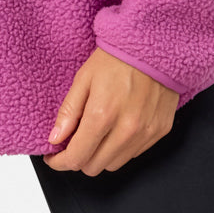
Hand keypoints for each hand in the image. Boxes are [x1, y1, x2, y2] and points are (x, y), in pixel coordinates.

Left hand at [43, 47, 180, 175]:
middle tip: (74, 141)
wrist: (153, 45)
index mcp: (102, 115)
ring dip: (100, 155)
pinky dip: (121, 148)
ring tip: (97, 133)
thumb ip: (68, 112)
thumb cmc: (116, 58)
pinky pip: (134, 154)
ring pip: (114, 165)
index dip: (60, 162)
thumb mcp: (84, 78)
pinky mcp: (159, 132)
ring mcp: (145, 133)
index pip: (77, 157)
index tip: (53, 157)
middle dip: (79, 158)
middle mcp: (126, 130)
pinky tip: (117, 128)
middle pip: (94, 167)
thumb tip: (55, 139)